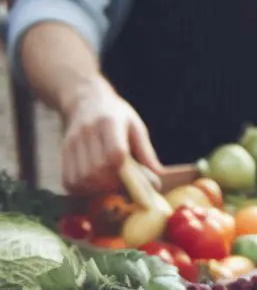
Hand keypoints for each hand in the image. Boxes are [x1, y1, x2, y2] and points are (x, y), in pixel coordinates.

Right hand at [61, 79, 162, 194]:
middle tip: (121, 185)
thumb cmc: (115, 115)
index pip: (115, 153)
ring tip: (107, 186)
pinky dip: (81, 189)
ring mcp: (73, 142)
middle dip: (111, 184)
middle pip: (97, 170)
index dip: (124, 171)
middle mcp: (88, 132)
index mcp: (110, 123)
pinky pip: (68, 180)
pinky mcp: (63, 151)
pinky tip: (93, 185)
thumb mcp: (135, 127)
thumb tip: (159, 176)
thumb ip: (146, 152)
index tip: (132, 178)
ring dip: (96, 189)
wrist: (84, 100)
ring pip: (81, 178)